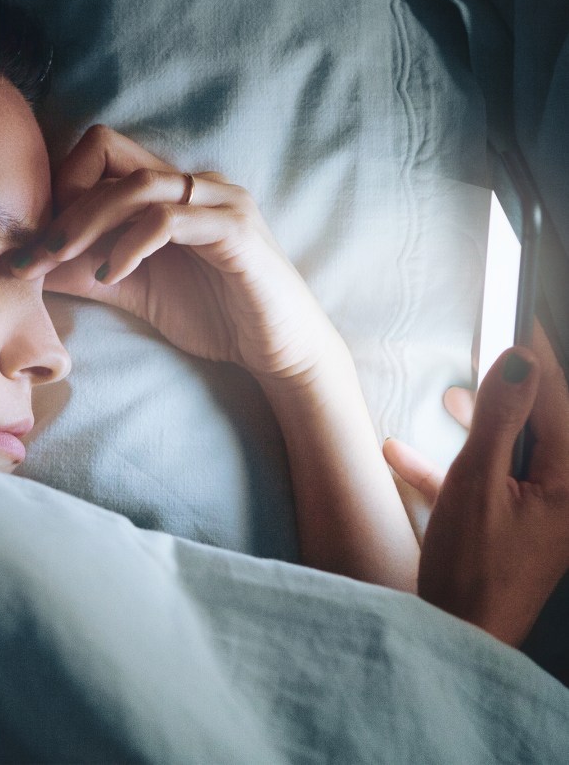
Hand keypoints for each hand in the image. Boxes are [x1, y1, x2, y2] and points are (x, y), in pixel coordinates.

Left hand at [12, 125, 345, 385]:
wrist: (277, 350)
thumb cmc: (213, 314)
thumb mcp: (133, 289)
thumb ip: (87, 270)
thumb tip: (30, 264)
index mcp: (168, 190)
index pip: (99, 153)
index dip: (59, 188)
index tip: (35, 243)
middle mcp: (192, 183)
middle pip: (108, 154)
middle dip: (61, 204)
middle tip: (31, 255)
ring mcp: (217, 202)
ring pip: (137, 185)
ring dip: (85, 222)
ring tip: (59, 261)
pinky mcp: (235, 231)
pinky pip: (170, 220)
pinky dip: (130, 245)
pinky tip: (111, 275)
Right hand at [388, 328, 568, 645]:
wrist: (456, 635)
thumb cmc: (472, 568)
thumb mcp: (477, 483)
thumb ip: (500, 418)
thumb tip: (519, 362)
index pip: (558, 401)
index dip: (536, 359)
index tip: (520, 320)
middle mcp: (565, 494)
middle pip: (541, 424)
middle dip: (508, 392)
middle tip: (485, 358)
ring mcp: (539, 511)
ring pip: (514, 450)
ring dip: (480, 426)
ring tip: (450, 402)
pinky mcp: (510, 524)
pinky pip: (488, 481)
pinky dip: (452, 468)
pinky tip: (402, 456)